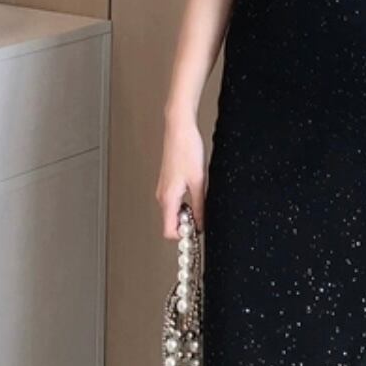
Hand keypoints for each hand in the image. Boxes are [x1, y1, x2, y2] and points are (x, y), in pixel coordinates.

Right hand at [157, 117, 206, 237]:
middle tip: (203, 215)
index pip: (169, 231)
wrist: (180, 130)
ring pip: (173, 211)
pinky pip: (175, 201)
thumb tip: (201, 223)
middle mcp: (162, 195)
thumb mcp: (199, 181)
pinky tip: (197, 191)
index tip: (197, 231)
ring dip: (187, 212)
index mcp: (168, 198)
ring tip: (202, 199)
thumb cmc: (187, 150)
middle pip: (171, 223)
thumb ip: (200, 205)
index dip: (183, 235)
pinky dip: (185, 202)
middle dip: (187, 224)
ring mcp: (164, 189)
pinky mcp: (168, 182)